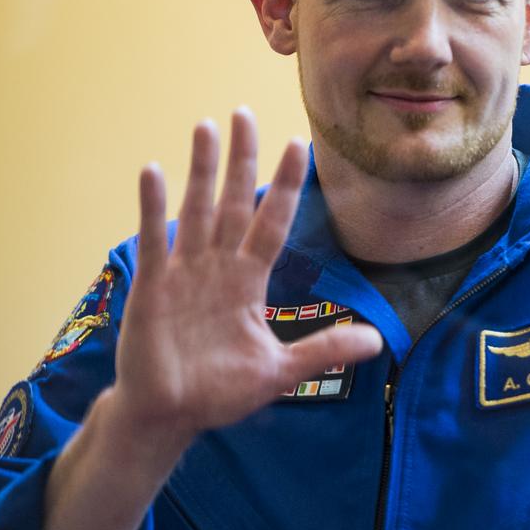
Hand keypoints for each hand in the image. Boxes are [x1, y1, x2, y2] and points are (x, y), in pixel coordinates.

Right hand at [109, 109, 382, 450]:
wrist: (169, 416)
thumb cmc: (219, 392)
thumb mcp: (279, 371)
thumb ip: (323, 350)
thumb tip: (378, 342)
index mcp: (248, 282)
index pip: (271, 223)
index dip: (284, 186)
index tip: (297, 145)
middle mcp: (217, 268)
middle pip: (232, 202)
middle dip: (240, 159)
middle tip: (244, 113)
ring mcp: (184, 273)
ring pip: (196, 210)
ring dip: (200, 170)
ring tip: (205, 127)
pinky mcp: (152, 287)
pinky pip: (154, 239)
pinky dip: (152, 206)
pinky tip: (154, 171)